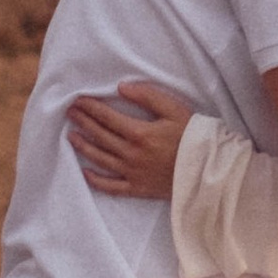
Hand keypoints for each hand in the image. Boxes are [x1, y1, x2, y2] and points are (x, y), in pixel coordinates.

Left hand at [68, 80, 197, 197]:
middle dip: (83, 122)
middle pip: (100, 136)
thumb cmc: (193, 136)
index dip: (90, 108)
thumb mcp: (174, 109)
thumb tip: (121, 88)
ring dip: (84, 146)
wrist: (208, 170)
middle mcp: (131, 154)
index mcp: (139, 133)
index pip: (107, 117)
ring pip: (100, 159)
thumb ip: (147, 96)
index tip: (77, 100)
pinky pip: (111, 186)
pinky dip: (96, 180)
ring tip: (72, 136)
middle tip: (70, 113)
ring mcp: (132, 173)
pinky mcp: (138, 188)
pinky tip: (85, 172)